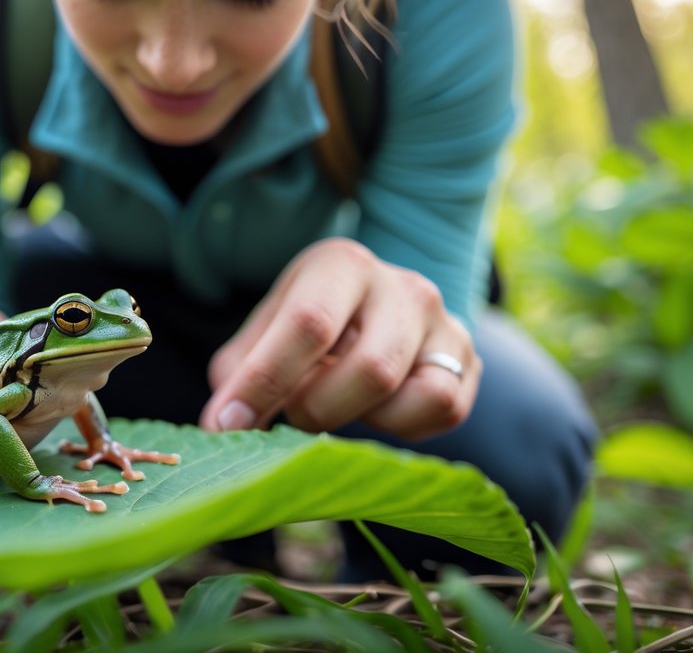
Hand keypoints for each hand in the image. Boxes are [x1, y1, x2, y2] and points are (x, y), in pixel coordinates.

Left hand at [199, 238, 479, 440]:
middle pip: (371, 368)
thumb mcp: (265, 330)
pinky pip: (444, 412)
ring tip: (338, 404)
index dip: (265, 381)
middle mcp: (403, 285)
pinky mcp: (469, 362)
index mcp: (342, 265)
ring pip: (419, 393)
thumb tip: (223, 427)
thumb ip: (238, 373)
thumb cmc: (308, 319)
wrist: (370, 307)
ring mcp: (444, 322)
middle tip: (294, 412)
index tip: (228, 422)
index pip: (309, 324)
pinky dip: (402, 426)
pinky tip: (375, 409)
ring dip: (366, 418)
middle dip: (319, 408)